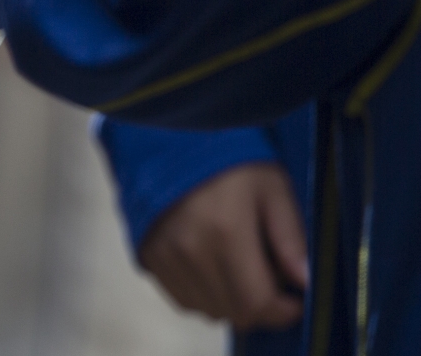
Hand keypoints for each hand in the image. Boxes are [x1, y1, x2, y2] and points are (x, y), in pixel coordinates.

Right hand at [138, 163, 308, 329]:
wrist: (170, 141)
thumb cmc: (229, 163)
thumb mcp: (272, 188)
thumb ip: (290, 237)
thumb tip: (305, 283)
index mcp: (225, 233)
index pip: (257, 303)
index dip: (283, 311)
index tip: (295, 299)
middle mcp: (189, 251)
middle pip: (234, 312)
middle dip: (261, 307)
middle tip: (270, 280)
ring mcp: (164, 256)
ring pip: (208, 310)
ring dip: (232, 303)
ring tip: (240, 271)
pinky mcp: (148, 257)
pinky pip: (183, 300)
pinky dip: (205, 296)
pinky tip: (214, 270)